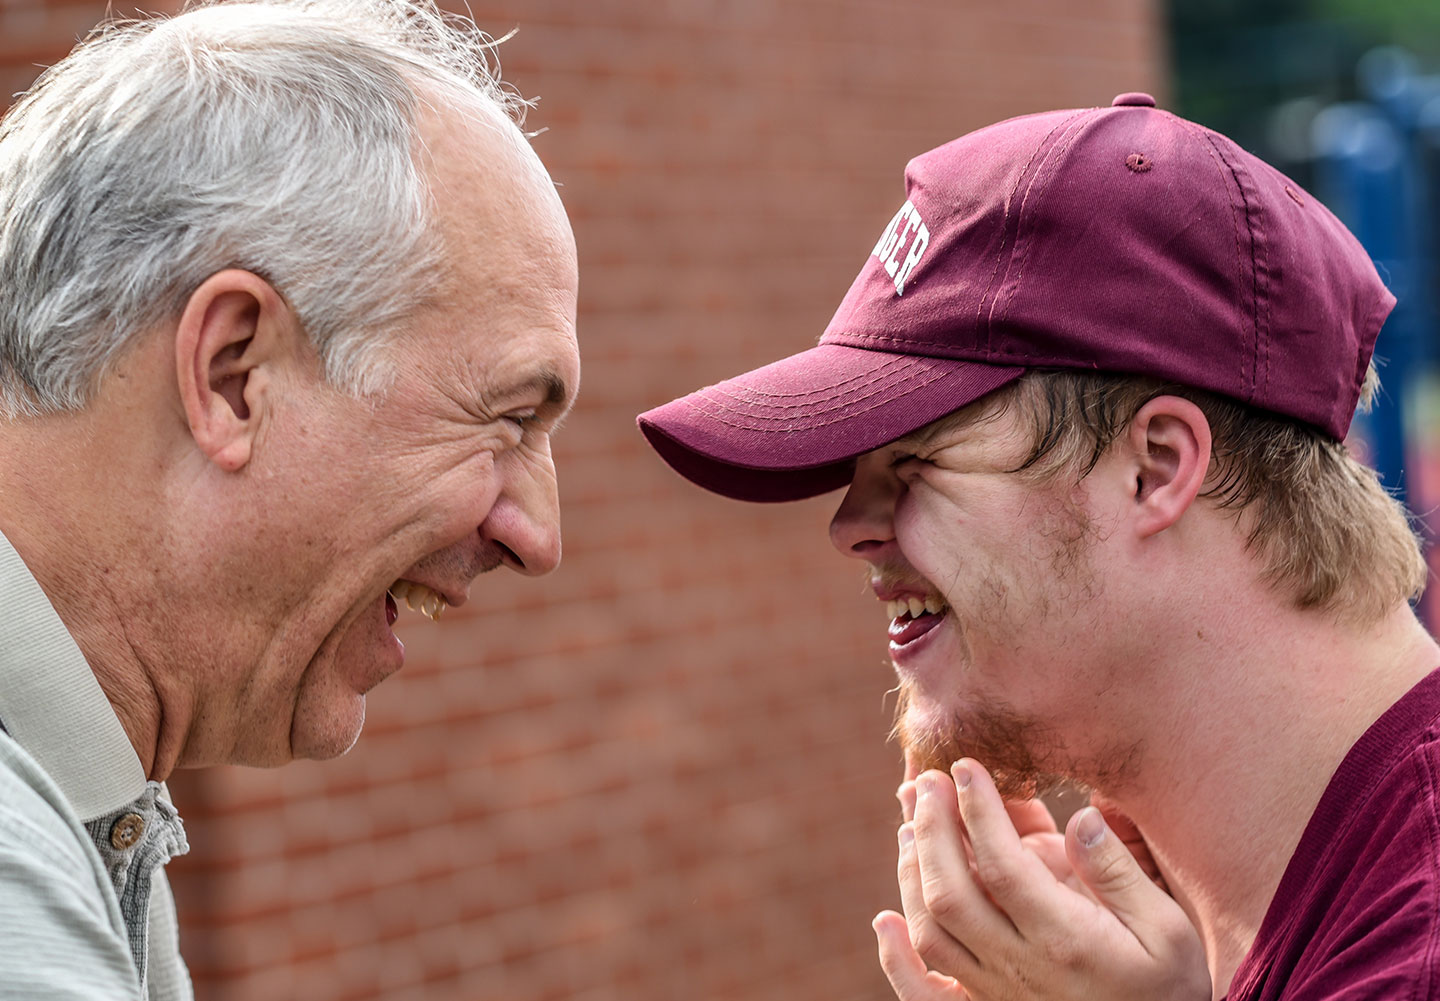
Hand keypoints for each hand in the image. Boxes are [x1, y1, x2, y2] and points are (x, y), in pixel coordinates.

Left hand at [874, 759, 1209, 1000]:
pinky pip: (927, 995)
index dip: (977, 810)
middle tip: (926, 781)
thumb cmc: (1167, 986)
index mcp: (1066, 939)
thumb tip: (1081, 816)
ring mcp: (996, 993)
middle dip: (931, 829)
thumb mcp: (1169, 929)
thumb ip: (1119, 872)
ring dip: (911, 872)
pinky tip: (883, 922)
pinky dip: (896, 961)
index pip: (1002, 865)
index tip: (965, 767)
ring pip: (930, 931)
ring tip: (910, 821)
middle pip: (950, 894)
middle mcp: (1020, 968)